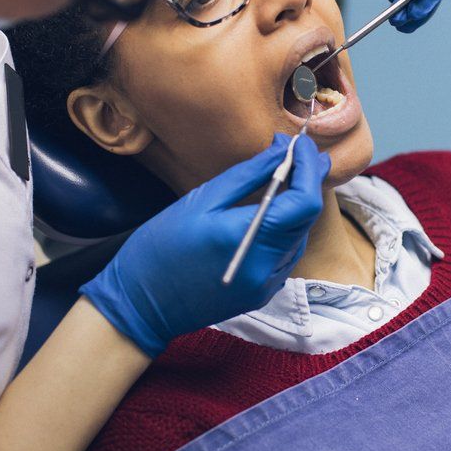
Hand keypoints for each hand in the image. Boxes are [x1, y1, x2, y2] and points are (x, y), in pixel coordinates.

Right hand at [81, 134, 328, 357]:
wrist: (140, 305)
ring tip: (287, 177)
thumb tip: (282, 151)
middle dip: (308, 182)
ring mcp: (266, 285)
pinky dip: (286, 229)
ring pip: (300, 236)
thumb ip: (248, 175)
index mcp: (248, 239)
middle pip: (307, 218)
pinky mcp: (262, 295)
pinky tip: (273, 212)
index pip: (303, 201)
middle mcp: (265, 266)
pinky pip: (287, 255)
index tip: (302, 144)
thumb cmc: (160, 248)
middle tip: (300, 153)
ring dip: (298, 206)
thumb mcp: (201, 200)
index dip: (310, 168)